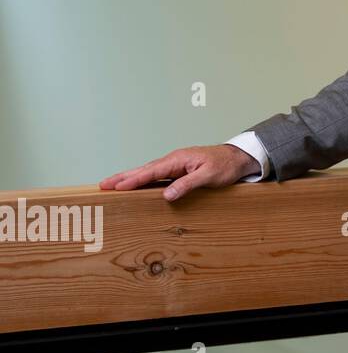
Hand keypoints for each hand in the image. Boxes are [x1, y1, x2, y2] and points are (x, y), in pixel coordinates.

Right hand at [98, 145, 259, 202]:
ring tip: (112, 185)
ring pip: (148, 172)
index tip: (116, 186)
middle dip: (123, 177)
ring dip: (130, 178)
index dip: (133, 180)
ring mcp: (175, 164)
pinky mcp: (179, 169)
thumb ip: (188, 184)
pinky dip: (143, 179)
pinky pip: (156, 175)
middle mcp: (173, 160)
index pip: (151, 171)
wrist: (238, 158)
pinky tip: (136, 185)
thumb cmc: (225, 166)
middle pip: (144, 170)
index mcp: (178, 159)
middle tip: (102, 185)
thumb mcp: (209, 176)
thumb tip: (166, 195)